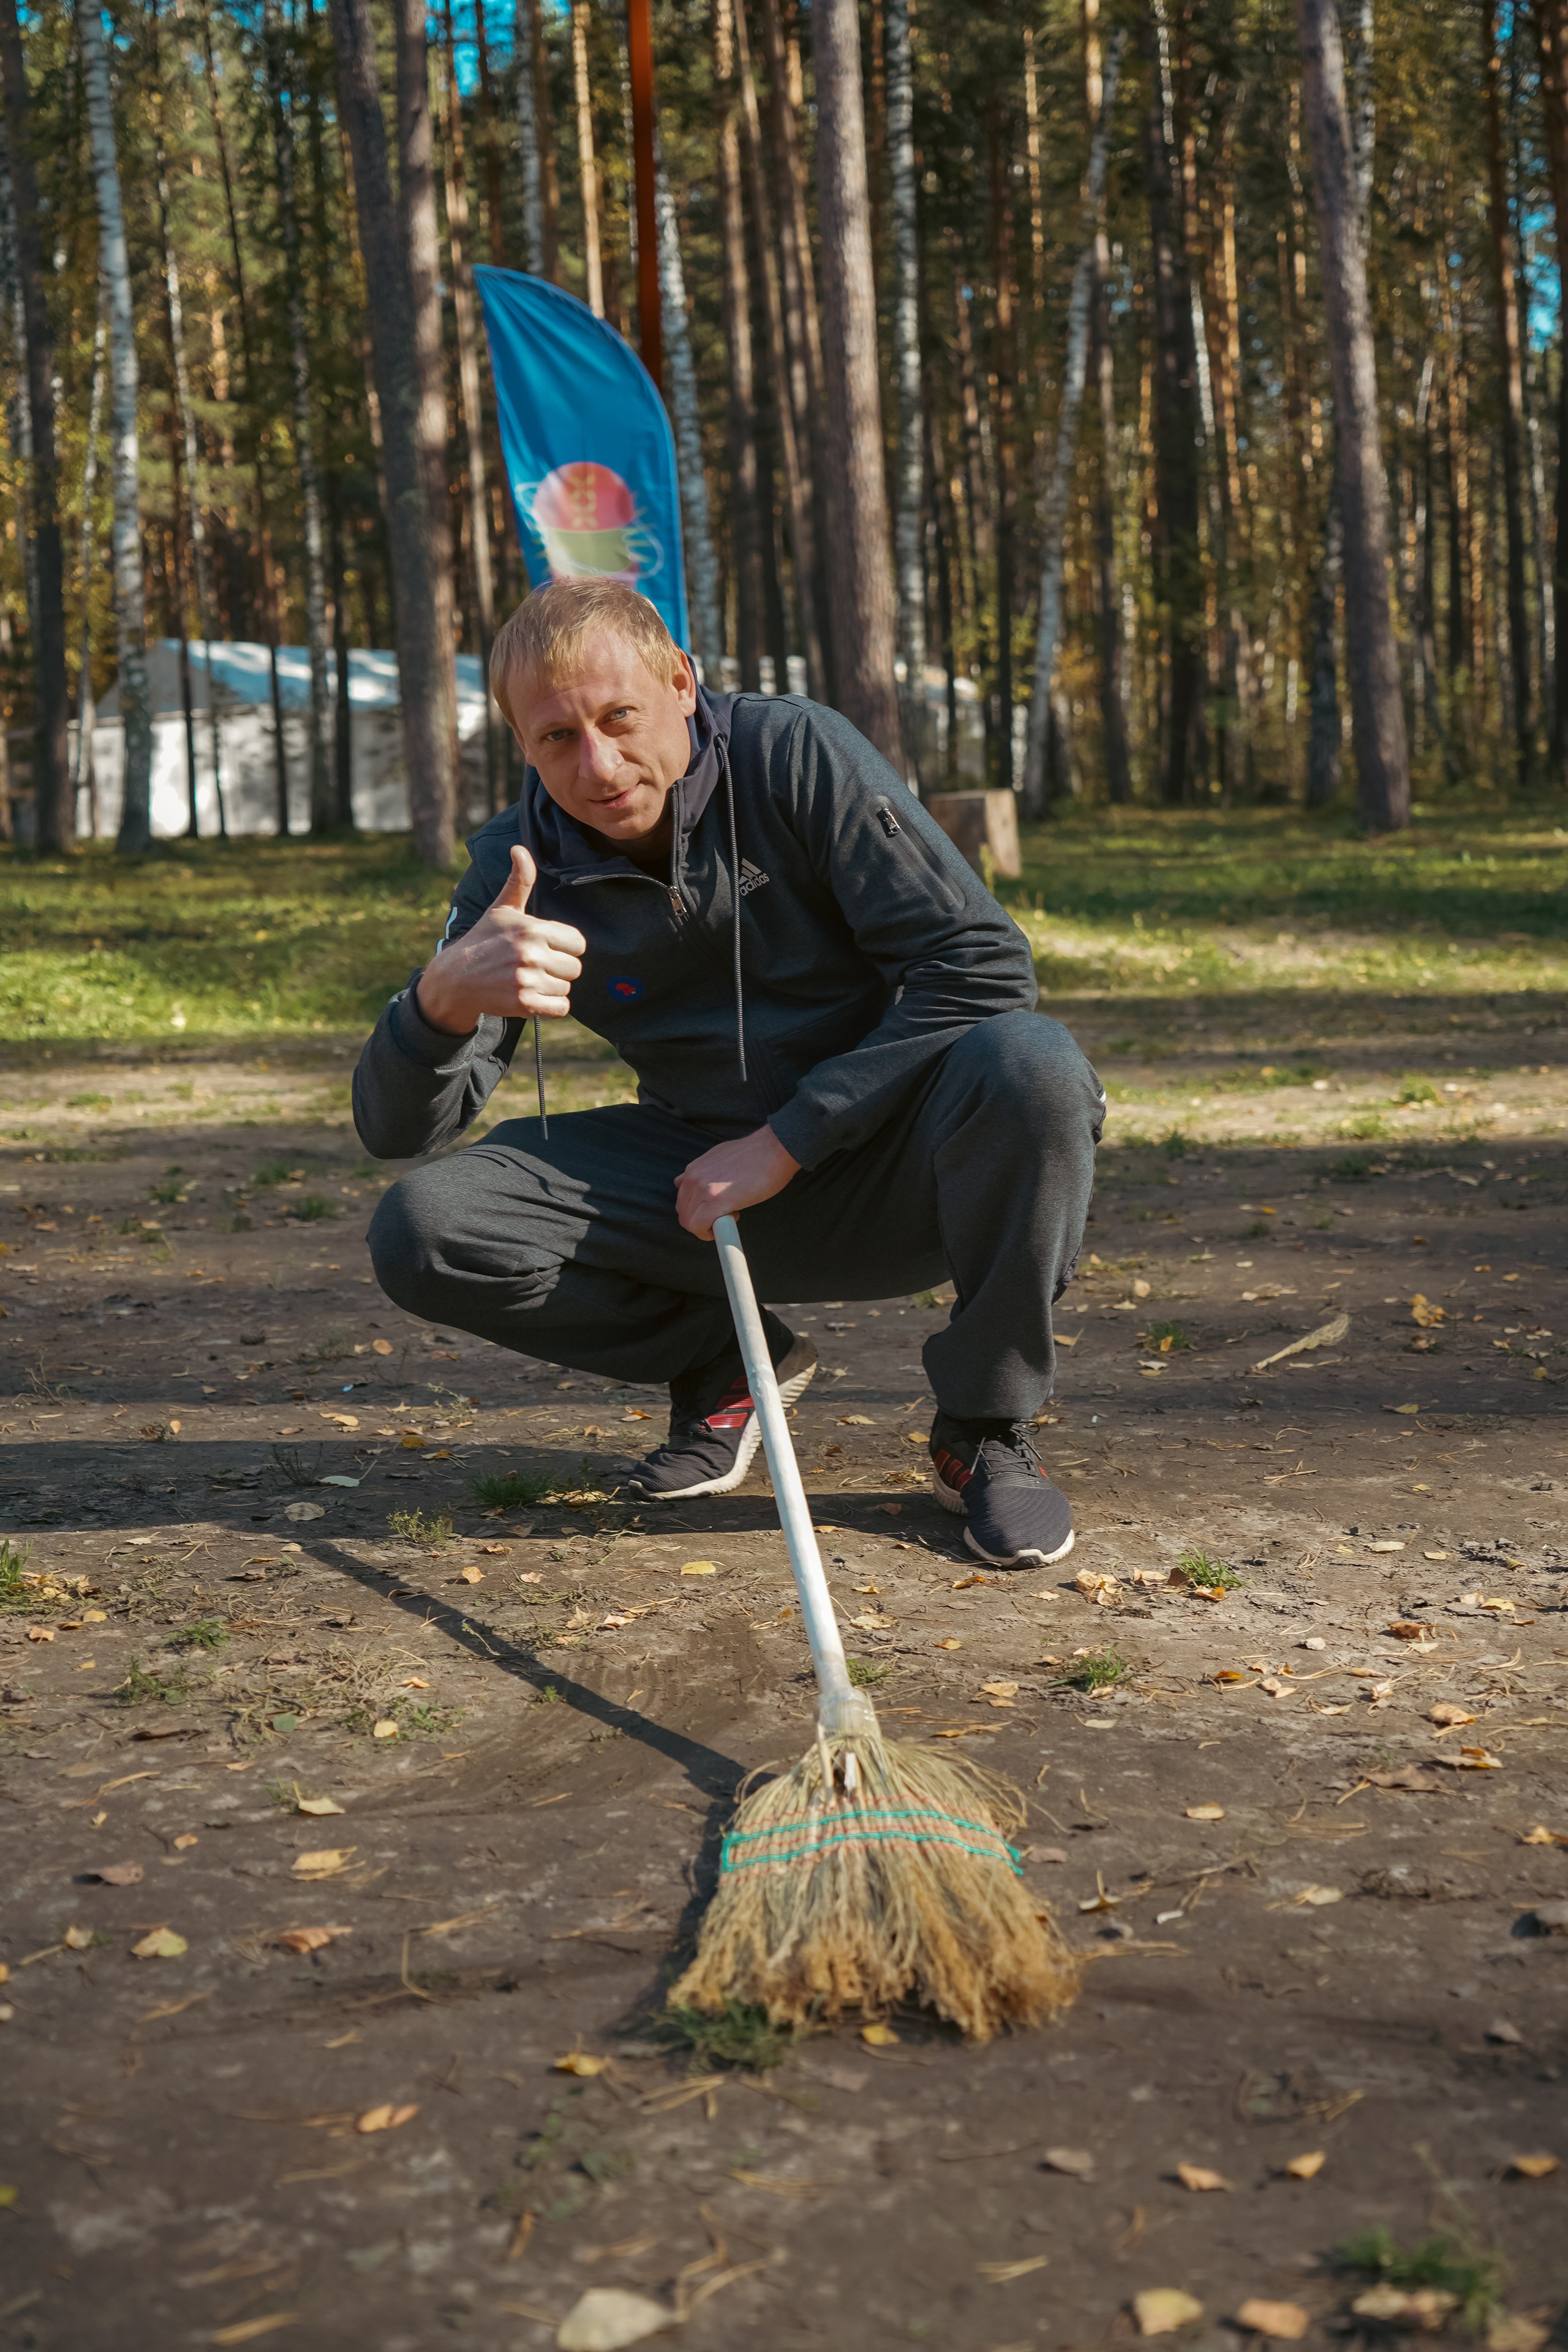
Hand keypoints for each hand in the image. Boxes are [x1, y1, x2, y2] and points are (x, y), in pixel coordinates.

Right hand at [414, 845, 585, 1035]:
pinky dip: (551, 1006)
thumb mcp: (501, 909)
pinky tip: (534, 997)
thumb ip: (519, 881)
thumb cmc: (483, 940)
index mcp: (532, 929)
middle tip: (536, 966)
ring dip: (552, 987)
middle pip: (575, 968)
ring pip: (567, 988)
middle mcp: (531, 954)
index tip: (548, 948)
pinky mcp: (523, 1003)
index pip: (578, 943)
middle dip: (559, 969)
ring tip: (530, 980)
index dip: (566, 947)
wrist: (456, 978)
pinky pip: (561, 1008)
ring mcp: (527, 980)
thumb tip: (520, 849)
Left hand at [676, 1125, 800, 1239]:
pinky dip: (709, 1234)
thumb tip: (707, 1183)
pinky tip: (727, 1224)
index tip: (715, 1209)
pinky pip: (699, 1227)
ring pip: (689, 1222)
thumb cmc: (756, 1155)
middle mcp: (693, 1178)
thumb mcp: (722, 1157)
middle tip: (725, 1215)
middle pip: (683, 1213)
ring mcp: (702, 1189)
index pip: (682, 1198)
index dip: (699, 1209)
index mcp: (694, 1169)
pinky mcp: (715, 1201)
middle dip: (701, 1220)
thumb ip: (708, 1171)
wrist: (774, 1149)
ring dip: (706, 1227)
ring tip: (729, 1216)